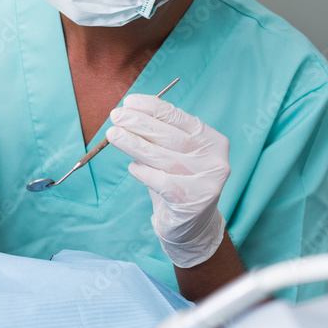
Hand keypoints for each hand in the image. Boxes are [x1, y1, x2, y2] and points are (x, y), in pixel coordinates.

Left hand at [107, 95, 229, 267]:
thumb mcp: (173, 155)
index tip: (130, 101)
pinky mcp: (193, 201)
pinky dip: (143, 172)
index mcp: (212, 141)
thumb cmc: (177, 182)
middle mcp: (214, 159)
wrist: (190, 226)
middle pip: (170, 136)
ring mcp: (207, 181)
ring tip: (113, 134)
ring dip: (134, 143)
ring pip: (162, 157)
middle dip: (139, 123)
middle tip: (116, 115)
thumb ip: (160, 135)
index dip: (153, 108)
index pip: (180, 118)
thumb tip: (130, 112)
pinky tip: (133, 168)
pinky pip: (161, 181)